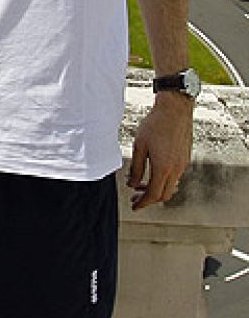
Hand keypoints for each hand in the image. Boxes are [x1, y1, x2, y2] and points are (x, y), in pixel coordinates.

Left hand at [128, 92, 193, 209]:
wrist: (175, 111)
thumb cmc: (155, 125)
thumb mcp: (139, 146)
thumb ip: (136, 167)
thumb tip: (131, 183)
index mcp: (163, 168)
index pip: (153, 194)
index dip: (143, 203)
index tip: (134, 206)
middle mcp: (176, 169)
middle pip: (164, 194)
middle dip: (149, 199)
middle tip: (135, 198)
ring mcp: (183, 164)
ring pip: (170, 186)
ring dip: (156, 189)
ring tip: (140, 186)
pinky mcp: (185, 158)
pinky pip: (175, 177)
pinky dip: (163, 181)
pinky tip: (153, 174)